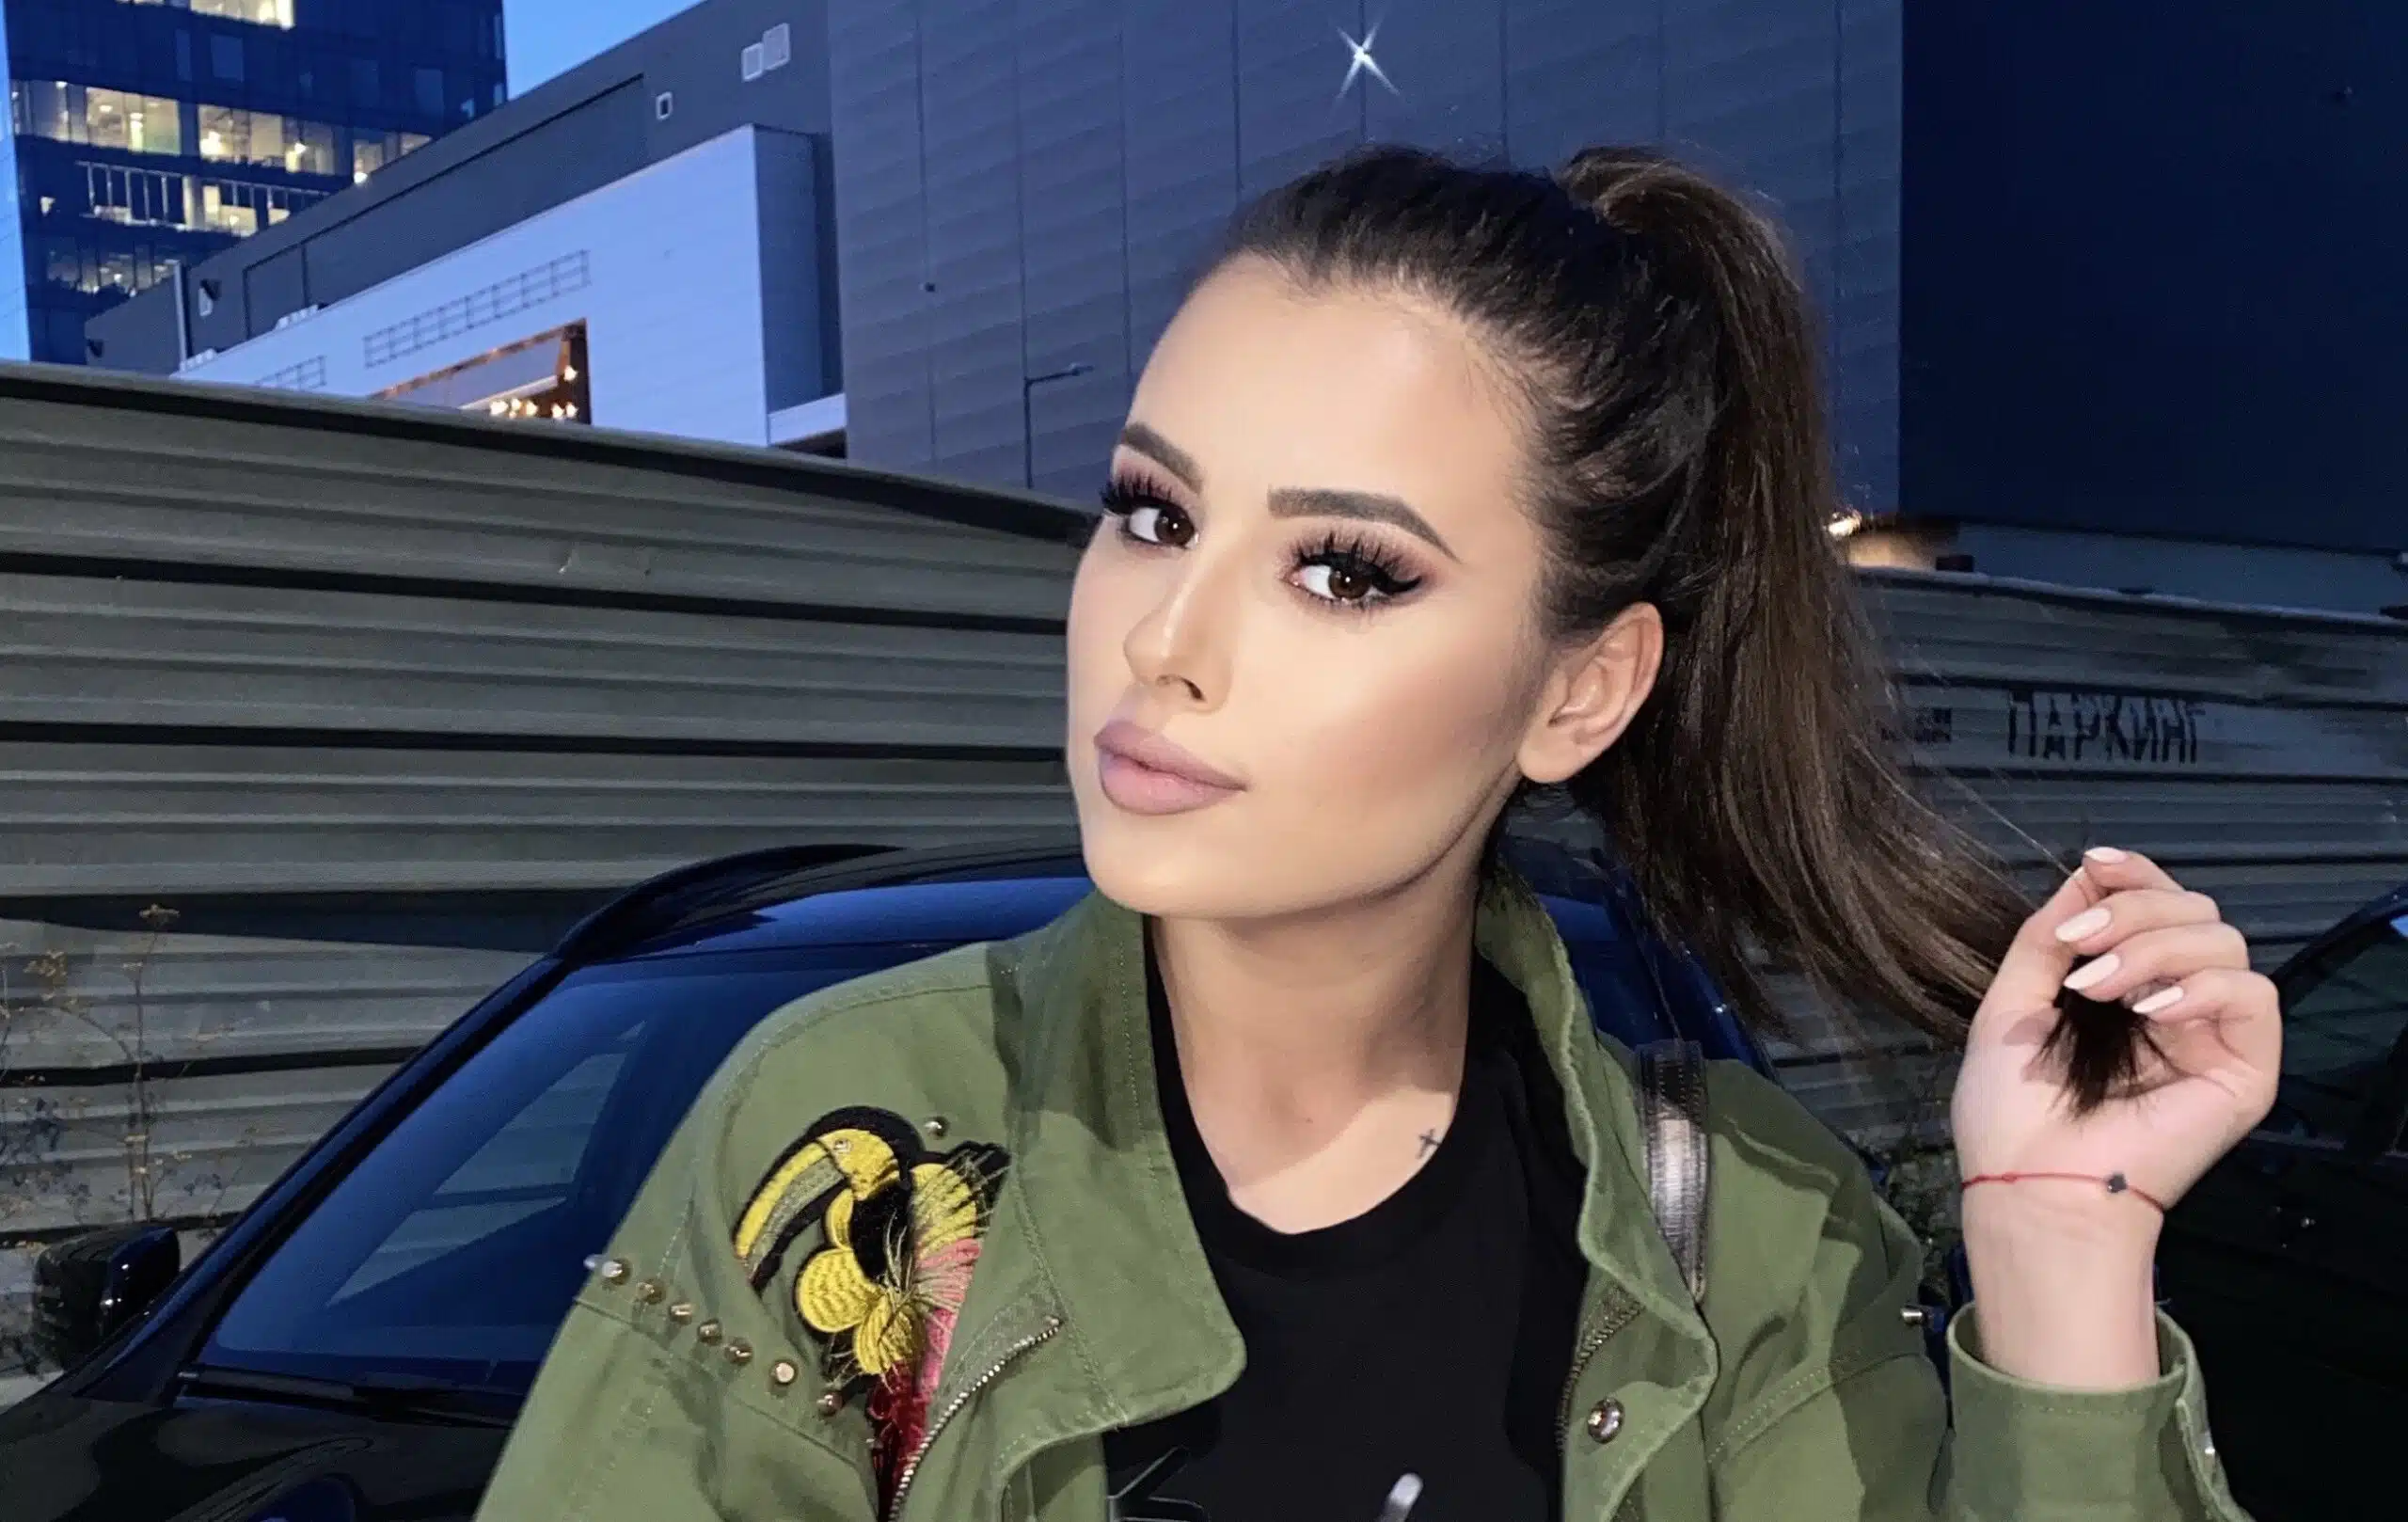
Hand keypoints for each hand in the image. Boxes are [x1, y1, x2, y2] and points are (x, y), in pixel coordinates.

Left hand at [1948, 847, 2281, 1386]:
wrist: (2030, 1184)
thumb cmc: (2011, 1110)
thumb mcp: (2012, 1003)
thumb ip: (2049, 936)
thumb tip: (2085, 873)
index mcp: (2126, 989)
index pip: (2158, 906)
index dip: (2134, 874)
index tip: (2095, 864)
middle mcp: (2176, 1006)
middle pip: (2195, 911)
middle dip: (2134, 911)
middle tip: (2080, 948)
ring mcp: (2213, 1036)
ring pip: (2223, 941)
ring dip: (2153, 948)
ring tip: (2098, 989)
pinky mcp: (2245, 1070)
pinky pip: (2254, 996)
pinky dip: (2200, 985)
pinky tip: (2149, 1011)